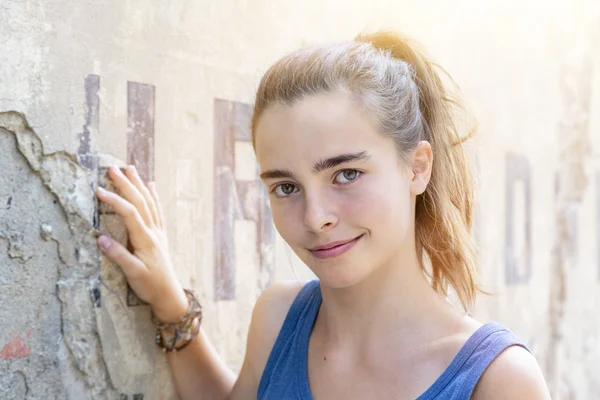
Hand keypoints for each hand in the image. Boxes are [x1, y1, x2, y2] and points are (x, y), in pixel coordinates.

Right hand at [95, 165, 187, 321]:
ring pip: (149, 202)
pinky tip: (151, 185)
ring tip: (130, 168)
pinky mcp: (160, 235)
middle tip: (112, 168)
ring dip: (139, 184)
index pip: (129, 213)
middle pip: (140, 202)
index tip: (98, 190)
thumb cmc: (150, 285)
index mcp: (145, 239)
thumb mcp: (133, 273)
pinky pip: (157, 210)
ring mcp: (158, 232)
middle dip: (126, 184)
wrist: (169, 294)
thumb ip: (118, 256)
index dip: (114, 200)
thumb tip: (100, 238)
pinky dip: (153, 196)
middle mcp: (153, 232)